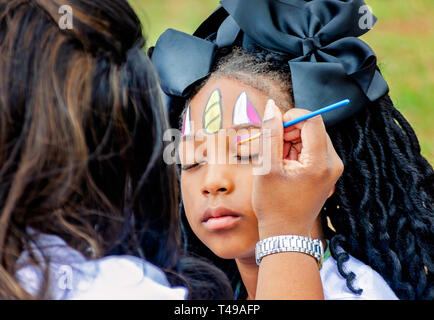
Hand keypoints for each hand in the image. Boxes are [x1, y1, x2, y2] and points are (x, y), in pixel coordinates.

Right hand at [252, 100, 343, 238]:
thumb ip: (270, 135)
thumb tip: (272, 106)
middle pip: (312, 128)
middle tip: (271, 148)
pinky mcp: (327, 171)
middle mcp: (333, 163)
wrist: (285, 233)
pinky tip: (284, 167)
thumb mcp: (267, 168)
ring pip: (310, 137)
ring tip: (277, 162)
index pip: (312, 120)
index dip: (290, 117)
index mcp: (320, 162)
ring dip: (289, 142)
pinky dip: (294, 151)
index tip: (273, 129)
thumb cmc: (273, 204)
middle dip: (288, 132)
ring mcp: (332, 168)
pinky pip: (311, 149)